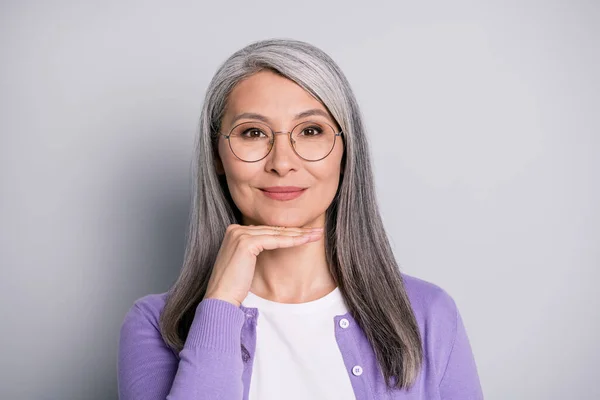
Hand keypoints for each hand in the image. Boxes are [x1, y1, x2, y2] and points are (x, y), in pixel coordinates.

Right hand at [204, 224, 323, 306]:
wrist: (221, 298)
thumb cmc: (234, 286)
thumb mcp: (247, 263)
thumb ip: (256, 250)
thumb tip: (276, 242)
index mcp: (234, 231)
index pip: (267, 230)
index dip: (288, 232)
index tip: (306, 233)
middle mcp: (235, 229)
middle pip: (272, 230)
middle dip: (297, 230)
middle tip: (316, 231)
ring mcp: (239, 234)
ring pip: (276, 233)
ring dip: (298, 234)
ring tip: (316, 235)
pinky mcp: (245, 242)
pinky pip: (274, 240)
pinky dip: (291, 241)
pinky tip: (305, 240)